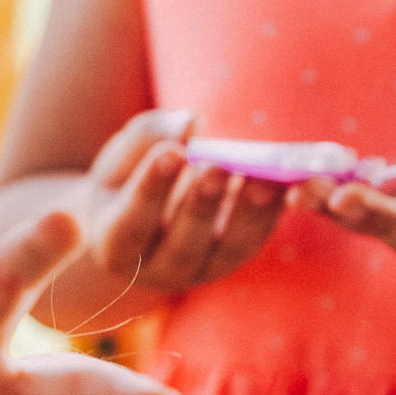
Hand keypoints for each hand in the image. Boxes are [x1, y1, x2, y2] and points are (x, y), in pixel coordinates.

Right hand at [70, 109, 290, 302]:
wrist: (139, 212)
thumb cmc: (125, 178)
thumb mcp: (121, 156)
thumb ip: (147, 137)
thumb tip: (190, 123)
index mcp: (114, 245)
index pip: (130, 223)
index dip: (151, 189)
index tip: (172, 153)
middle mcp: (155, 270)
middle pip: (181, 248)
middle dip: (202, 206)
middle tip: (218, 166)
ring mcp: (197, 271)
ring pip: (225, 253)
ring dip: (247, 215)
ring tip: (263, 179)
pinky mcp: (229, 261)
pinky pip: (252, 243)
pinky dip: (269, 215)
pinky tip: (281, 184)